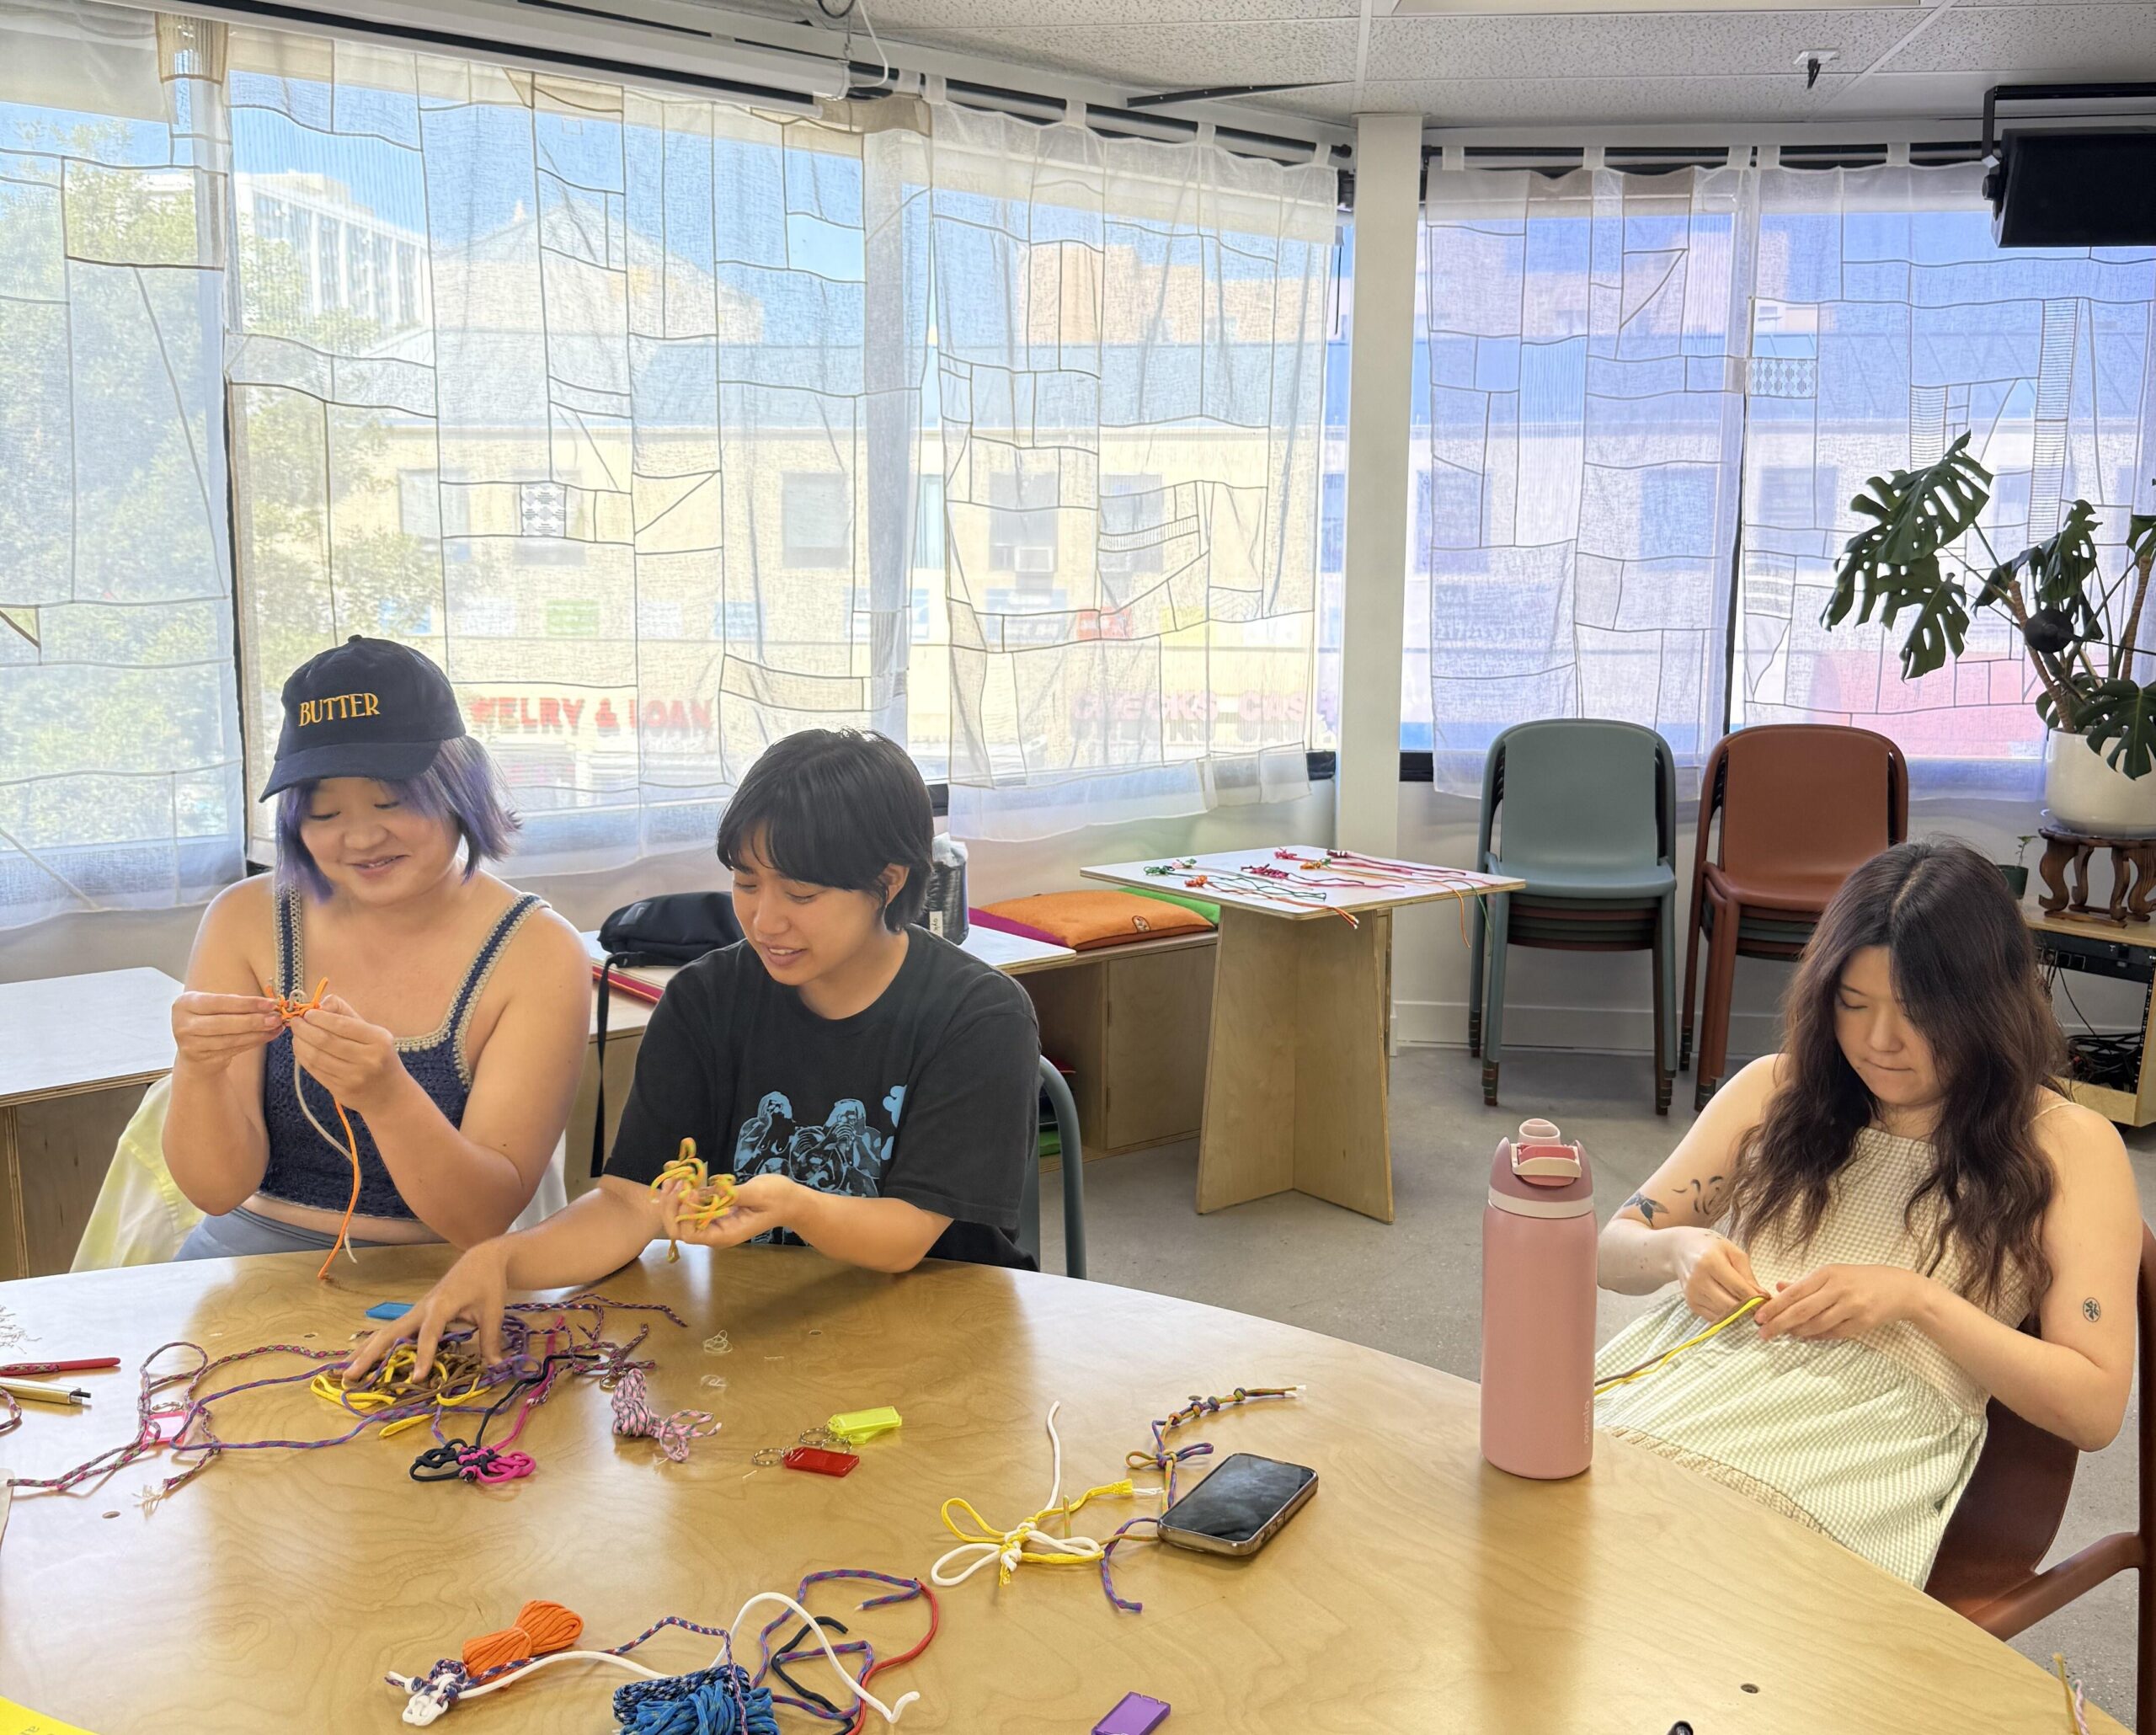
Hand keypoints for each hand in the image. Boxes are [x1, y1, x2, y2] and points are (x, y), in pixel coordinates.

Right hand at [171, 991, 283, 1072]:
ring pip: (230, 1039)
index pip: (219, 1002)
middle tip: (276, 1018)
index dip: (247, 1004)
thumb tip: (269, 1005)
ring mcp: (189, 1044)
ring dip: (257, 1033)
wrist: (194, 1048)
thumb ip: (236, 1003)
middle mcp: (183, 1024)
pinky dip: (253, 1042)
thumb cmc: (210, 1019)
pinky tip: (268, 1036)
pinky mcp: (200, 1059)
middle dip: (253, 1020)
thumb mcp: (215, 1007)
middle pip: (223, 1023)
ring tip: (276, 1027)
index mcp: (185, 1004)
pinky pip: (233, 1050)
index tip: (270, 1004)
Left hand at [290, 993, 404, 1115]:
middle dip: (304, 1029)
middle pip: (325, 1041)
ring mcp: (354, 1077)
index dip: (319, 1017)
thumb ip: (346, 1014)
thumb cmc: (378, 1056)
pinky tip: (301, 1049)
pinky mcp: (341, 1090)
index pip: (342, 1025)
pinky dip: (303, 1058)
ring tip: (296, 1035)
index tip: (307, 1013)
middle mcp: (368, 1059)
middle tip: (295, 1022)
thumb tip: (321, 1003)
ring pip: (316, 1057)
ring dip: (300, 1043)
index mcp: (379, 1040)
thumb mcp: (372, 1032)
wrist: (389, 1094)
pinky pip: (315, 1071)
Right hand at [344, 1240, 510, 1383]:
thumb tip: (496, 1367)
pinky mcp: (417, 1313)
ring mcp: (417, 1310)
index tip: (417, 1378)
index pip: (429, 1333)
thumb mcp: (493, 1311)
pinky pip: (394, 1331)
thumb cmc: (487, 1284)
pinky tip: (365, 1359)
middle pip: (392, 1332)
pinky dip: (378, 1345)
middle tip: (351, 1376)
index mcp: (441, 1304)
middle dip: (371, 1354)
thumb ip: (490, 1339)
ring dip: (367, 1350)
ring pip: (387, 1331)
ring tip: (346, 1372)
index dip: (424, 1355)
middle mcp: (422, 1307)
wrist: (481, 1259)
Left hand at [666, 1172, 799, 1250]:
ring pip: (681, 1218)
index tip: (690, 1191)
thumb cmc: (777, 1198)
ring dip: (673, 1198)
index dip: (684, 1215)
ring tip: (674, 1176)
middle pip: (680, 1229)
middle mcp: (715, 1233)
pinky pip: (692, 1206)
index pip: (691, 1234)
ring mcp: (713, 1223)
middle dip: (671, 1207)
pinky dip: (682, 1193)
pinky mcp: (714, 1211)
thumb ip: (733, 1195)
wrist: (790, 1201)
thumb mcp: (757, 1194)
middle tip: (675, 1181)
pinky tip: (681, 1176)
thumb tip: (710, 1192)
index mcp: (725, 1234)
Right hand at [1673, 1228, 1769, 1321]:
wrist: (1680, 1249)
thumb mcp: (1732, 1252)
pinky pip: (1714, 1317)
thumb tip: (1763, 1297)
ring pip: (1723, 1314)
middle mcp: (1698, 1280)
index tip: (1768, 1301)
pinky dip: (1727, 1316)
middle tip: (1762, 1309)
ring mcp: (1692, 1294)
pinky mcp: (1691, 1304)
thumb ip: (1748, 1275)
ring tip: (1749, 1308)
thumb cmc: (1711, 1247)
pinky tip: (1734, 1309)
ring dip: (1739, 1315)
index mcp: (1710, 1262)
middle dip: (1749, 1310)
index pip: (1738, 1288)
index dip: (1756, 1298)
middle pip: (1731, 1305)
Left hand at [1755, 1264, 1921, 1342]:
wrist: (1900, 1288)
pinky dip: (1817, 1336)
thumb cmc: (1861, 1279)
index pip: (1794, 1292)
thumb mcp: (1833, 1273)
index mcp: (1827, 1273)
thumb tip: (1778, 1287)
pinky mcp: (1863, 1322)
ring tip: (1783, 1335)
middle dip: (1779, 1323)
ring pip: (1816, 1324)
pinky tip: (1806, 1337)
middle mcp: (1838, 1289)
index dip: (1774, 1306)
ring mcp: (1852, 1306)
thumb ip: (1805, 1282)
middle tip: (1763, 1333)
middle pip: (1801, 1310)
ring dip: (1797, 1332)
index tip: (1758, 1316)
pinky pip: (1833, 1333)